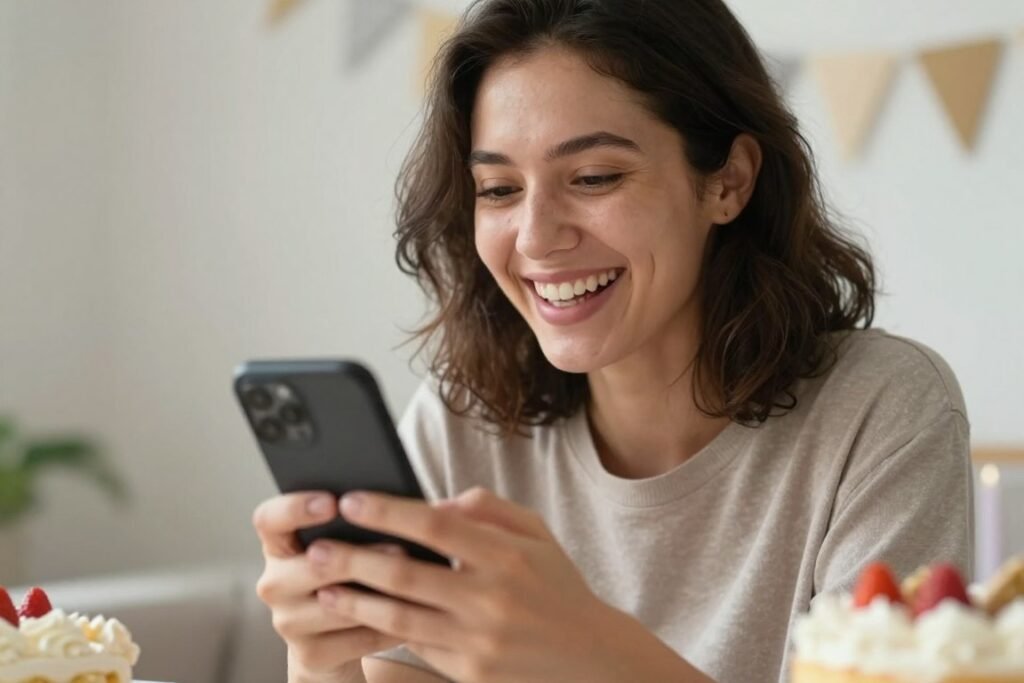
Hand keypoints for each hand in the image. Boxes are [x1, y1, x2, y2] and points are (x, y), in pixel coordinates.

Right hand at [252, 492, 406, 681]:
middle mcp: (275, 582)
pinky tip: (414, 614)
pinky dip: (389, 626)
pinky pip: (356, 638)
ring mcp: (288, 622)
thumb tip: (401, 504)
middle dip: (358, 557)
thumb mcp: (344, 546)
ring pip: (337, 604)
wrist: (334, 641)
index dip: (295, 508)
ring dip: (380, 594)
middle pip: (310, 566)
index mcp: (279, 545)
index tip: (332, 502)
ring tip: (415, 581)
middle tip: (398, 549)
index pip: (269, 519)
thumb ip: (358, 522)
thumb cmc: (347, 577)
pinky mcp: (310, 654)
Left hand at [311, 486, 692, 682]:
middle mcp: (491, 598)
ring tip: (324, 586)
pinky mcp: (470, 671)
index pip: (436, 526)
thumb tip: (436, 501)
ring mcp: (479, 639)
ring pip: (401, 616)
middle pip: (407, 573)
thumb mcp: (536, 534)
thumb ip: (488, 508)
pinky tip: (358, 614)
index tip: (352, 500)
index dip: (389, 511)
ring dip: (356, 600)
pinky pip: (416, 646)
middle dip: (355, 558)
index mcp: (507, 555)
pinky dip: (383, 629)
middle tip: (318, 547)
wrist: (589, 656)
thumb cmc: (555, 586)